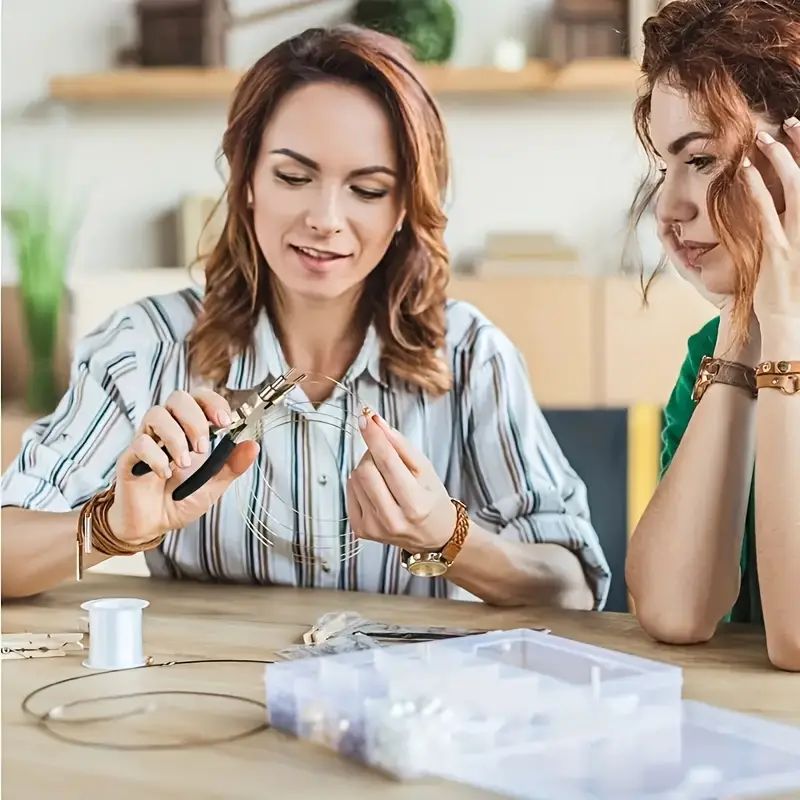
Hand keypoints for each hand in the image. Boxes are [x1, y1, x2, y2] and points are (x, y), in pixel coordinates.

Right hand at [109, 389, 258, 543]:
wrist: (153, 525)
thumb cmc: (181, 499)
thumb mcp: (214, 485)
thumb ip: (232, 466)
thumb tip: (252, 445)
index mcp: (189, 429)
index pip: (199, 398)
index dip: (212, 402)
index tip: (225, 422)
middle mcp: (167, 428)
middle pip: (177, 398)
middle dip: (194, 419)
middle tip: (202, 448)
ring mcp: (147, 440)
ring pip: (156, 414)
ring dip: (176, 437)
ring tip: (183, 464)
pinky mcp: (130, 456)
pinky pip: (140, 443)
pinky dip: (156, 457)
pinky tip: (164, 474)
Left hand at [346, 411, 455, 552]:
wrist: (433, 536)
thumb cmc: (431, 499)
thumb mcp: (426, 469)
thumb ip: (401, 445)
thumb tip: (377, 423)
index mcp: (415, 504)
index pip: (387, 462)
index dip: (374, 437)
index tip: (366, 418)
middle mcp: (392, 519)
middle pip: (366, 470)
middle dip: (373, 455)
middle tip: (386, 458)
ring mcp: (374, 528)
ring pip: (355, 478)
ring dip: (367, 469)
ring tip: (385, 478)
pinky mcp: (361, 531)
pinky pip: (350, 491)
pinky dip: (360, 484)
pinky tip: (377, 490)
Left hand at [748, 122, 799, 334]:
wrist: (793, 327)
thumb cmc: (798, 295)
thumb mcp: (798, 257)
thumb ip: (794, 225)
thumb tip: (788, 205)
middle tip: (790, 122)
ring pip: (794, 186)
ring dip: (779, 157)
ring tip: (764, 137)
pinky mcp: (777, 251)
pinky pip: (764, 211)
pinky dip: (754, 188)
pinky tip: (743, 170)